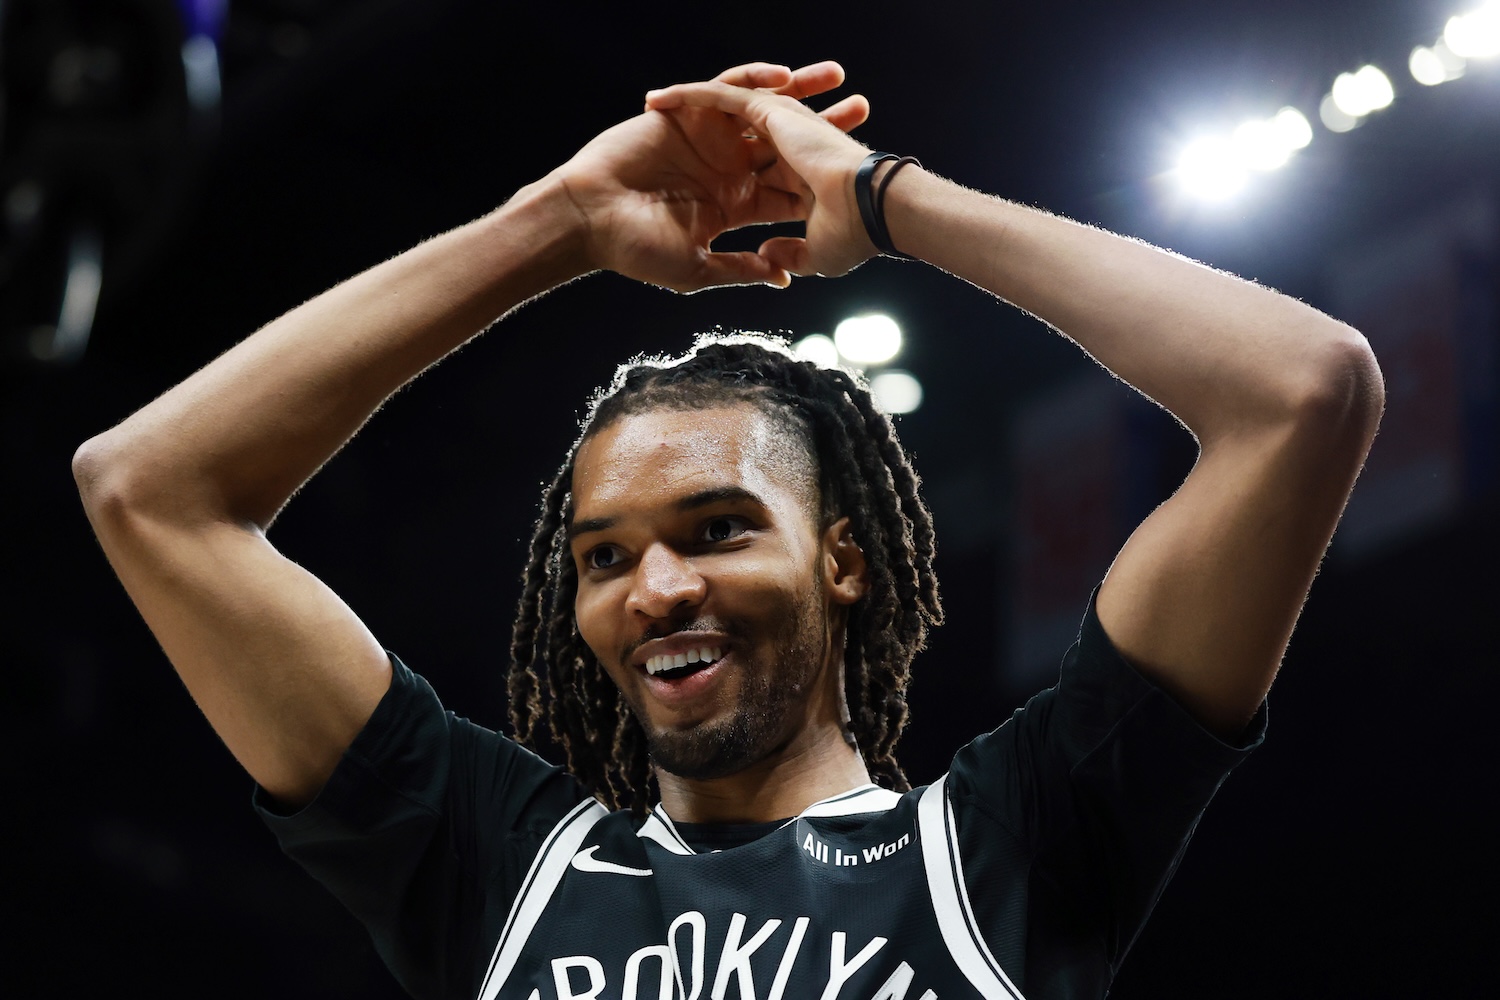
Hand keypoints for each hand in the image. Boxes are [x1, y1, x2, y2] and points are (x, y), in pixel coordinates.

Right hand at [549, 61, 869, 292]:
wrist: (589, 222)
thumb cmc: (636, 251)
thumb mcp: (696, 269)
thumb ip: (740, 269)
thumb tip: (784, 278)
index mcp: (737, 204)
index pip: (791, 188)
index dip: (825, 180)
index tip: (861, 176)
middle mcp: (728, 168)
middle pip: (787, 143)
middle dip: (825, 125)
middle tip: (864, 112)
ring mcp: (710, 141)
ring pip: (763, 109)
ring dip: (799, 90)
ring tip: (835, 76)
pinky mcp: (686, 116)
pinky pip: (724, 90)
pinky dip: (751, 80)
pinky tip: (780, 77)